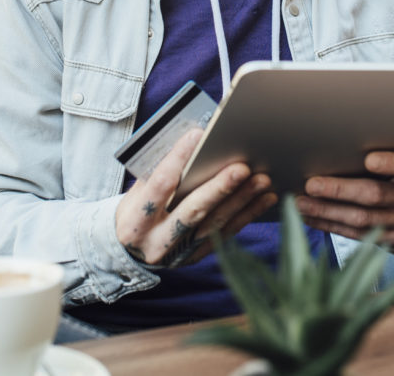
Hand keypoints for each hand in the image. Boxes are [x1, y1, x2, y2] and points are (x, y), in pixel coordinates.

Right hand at [116, 128, 276, 267]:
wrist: (128, 252)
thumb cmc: (136, 210)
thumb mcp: (136, 193)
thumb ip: (159, 171)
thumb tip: (194, 140)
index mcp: (135, 220)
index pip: (159, 185)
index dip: (177, 159)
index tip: (198, 135)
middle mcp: (156, 240)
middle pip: (192, 210)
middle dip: (219, 187)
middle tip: (242, 167)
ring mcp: (178, 253)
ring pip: (215, 225)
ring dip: (241, 200)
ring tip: (263, 180)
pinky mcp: (196, 258)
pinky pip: (226, 235)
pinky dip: (247, 215)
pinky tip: (265, 198)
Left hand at [296, 151, 393, 245]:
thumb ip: (376, 151)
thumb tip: (332, 146)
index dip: (391, 162)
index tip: (368, 159)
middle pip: (376, 195)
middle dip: (339, 190)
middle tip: (311, 185)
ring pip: (363, 220)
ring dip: (328, 211)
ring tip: (301, 203)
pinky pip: (358, 235)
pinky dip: (331, 225)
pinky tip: (311, 217)